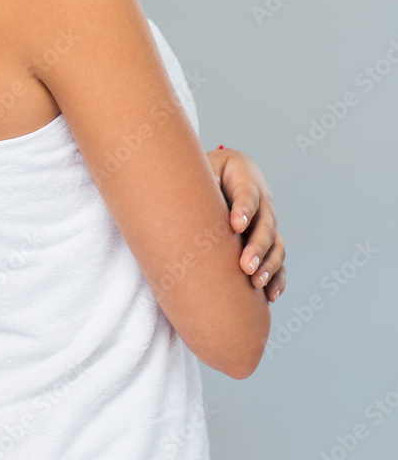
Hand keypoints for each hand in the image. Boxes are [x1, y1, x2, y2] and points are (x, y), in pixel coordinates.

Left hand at [206, 147, 285, 303]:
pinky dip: (277, 278)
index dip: (243, 209)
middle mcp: (262, 202)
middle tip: (246, 265)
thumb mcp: (204, 167)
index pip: (247, 194)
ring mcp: (267, 223)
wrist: (230, 172)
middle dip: (257, 246)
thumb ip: (200, 179)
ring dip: (268, 265)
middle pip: (265, 224)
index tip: (235, 225)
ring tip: (256, 282)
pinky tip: (269, 296)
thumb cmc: (210, 172)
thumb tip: (185, 195)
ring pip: (276, 244)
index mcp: (245, 179)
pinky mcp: (268, 241)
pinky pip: (278, 260)